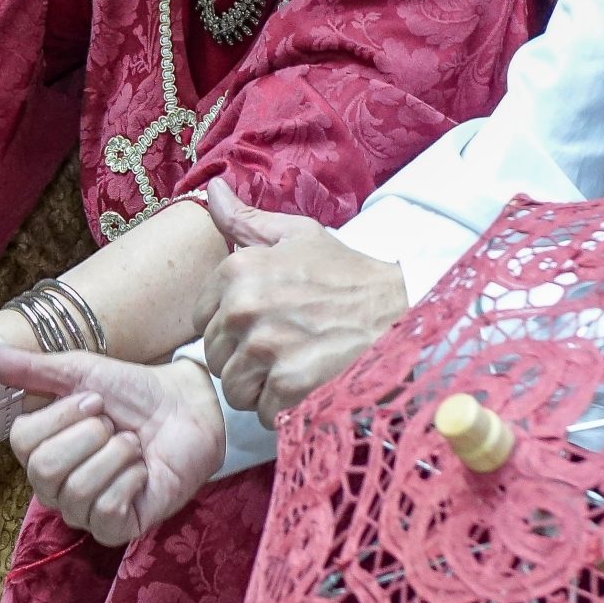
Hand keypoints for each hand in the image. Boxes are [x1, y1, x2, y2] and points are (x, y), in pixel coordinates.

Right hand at [0, 342, 224, 546]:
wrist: (185, 407)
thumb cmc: (129, 390)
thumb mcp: (76, 371)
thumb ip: (25, 368)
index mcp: (38, 449)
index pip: (24, 442)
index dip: (63, 416)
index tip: (95, 400)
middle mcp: (53, 485)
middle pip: (47, 469)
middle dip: (91, 436)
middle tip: (114, 425)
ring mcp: (83, 511)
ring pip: (77, 490)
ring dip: (115, 455)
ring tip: (132, 445)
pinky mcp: (115, 529)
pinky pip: (106, 510)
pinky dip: (130, 479)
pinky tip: (142, 470)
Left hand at [196, 177, 406, 425]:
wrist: (403, 310)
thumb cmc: (348, 275)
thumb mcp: (297, 236)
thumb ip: (246, 220)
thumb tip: (210, 190)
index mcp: (238, 270)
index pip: (201, 319)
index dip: (230, 327)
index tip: (264, 322)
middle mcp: (244, 307)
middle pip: (216, 357)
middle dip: (244, 358)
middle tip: (285, 346)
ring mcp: (265, 348)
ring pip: (235, 388)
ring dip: (261, 387)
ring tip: (296, 366)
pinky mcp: (288, 386)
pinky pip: (262, 413)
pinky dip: (284, 409)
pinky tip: (310, 385)